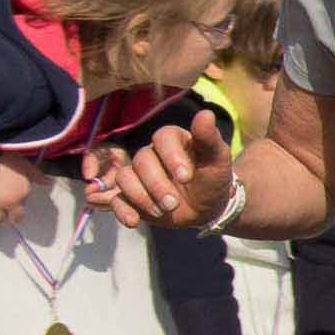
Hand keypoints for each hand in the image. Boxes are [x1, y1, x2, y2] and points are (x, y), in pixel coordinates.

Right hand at [88, 110, 232, 230]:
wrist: (208, 207)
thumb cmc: (213, 178)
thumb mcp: (217, 160)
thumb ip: (209, 138)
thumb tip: (205, 113)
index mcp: (172, 140)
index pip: (163, 138)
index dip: (171, 156)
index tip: (186, 177)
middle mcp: (151, 154)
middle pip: (141, 160)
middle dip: (156, 184)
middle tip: (174, 203)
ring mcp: (138, 175)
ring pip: (125, 178)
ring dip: (141, 197)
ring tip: (162, 211)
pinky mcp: (130, 196)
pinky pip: (116, 199)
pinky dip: (121, 210)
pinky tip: (133, 221)